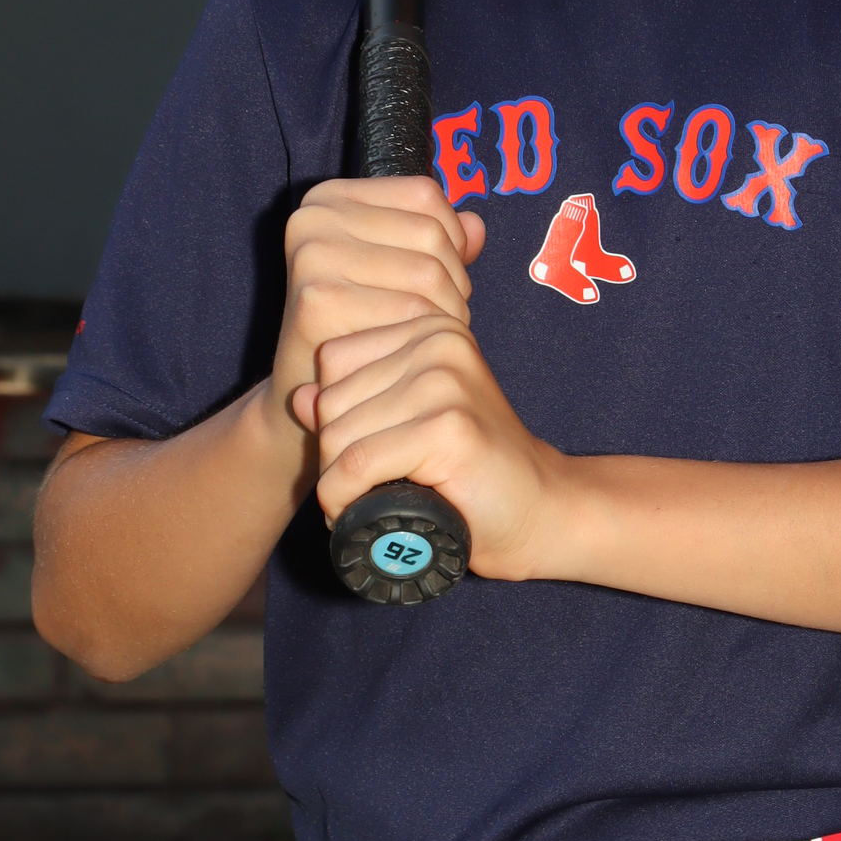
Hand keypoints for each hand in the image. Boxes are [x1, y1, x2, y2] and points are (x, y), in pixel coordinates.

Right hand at [274, 176, 485, 404]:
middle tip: (443, 317)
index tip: (443, 276)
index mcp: (330, 197)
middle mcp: (314, 218)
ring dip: (449, 313)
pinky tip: (412, 354)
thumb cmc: (357, 325)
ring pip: (428, 275)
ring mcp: (313, 257)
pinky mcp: (318, 301)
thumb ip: (438, 242)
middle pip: (431, 235)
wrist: (308, 389)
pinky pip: (411, 313)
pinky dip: (426, 337)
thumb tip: (476, 226)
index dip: (453, 240)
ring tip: (431, 336)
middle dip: (456, 282)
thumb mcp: (394, 270)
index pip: (425, 195)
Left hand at [291, 314, 567, 581]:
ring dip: (336, 483)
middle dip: (332, 454)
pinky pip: (357, 464)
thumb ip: (357, 402)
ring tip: (361, 501)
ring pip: (338, 434)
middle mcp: (439, 342)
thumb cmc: (471, 471)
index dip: (331, 414)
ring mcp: (446, 382)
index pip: (332, 359)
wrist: (543, 511)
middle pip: (330, 398)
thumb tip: (298, 396)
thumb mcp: (407, 423)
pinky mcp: (448, 427)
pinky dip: (345, 499)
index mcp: (430, 328)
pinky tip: (361, 513)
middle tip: (359, 487)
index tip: (359, 451)